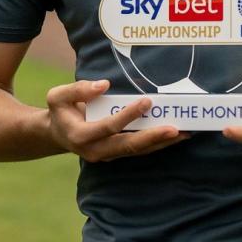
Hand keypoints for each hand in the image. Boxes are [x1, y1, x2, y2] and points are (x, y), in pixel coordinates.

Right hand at [46, 80, 188, 161]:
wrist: (58, 133)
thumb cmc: (61, 111)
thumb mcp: (58, 96)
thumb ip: (78, 89)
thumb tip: (103, 85)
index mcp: (80, 136)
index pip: (109, 126)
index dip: (128, 115)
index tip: (146, 101)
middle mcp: (96, 151)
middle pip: (128, 145)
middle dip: (152, 137)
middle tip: (175, 129)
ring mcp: (108, 155)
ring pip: (138, 151)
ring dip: (161, 142)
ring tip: (184, 133)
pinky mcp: (118, 154)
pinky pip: (140, 150)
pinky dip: (158, 144)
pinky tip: (177, 136)